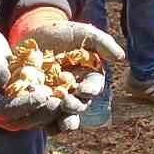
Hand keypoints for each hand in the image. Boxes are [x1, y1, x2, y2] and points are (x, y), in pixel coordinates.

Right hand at [0, 11, 61, 131]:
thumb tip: (3, 80)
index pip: (3, 110)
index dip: (24, 106)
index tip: (43, 97)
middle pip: (16, 120)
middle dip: (38, 114)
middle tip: (58, 104)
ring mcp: (3, 103)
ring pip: (25, 118)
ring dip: (44, 114)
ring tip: (62, 104)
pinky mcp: (13, 98)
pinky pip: (30, 108)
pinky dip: (44, 106)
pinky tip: (61, 99)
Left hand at [11, 8, 125, 131]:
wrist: (32, 33)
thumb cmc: (62, 33)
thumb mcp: (83, 33)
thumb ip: (102, 43)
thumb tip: (121, 57)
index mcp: (88, 78)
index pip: (93, 87)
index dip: (90, 90)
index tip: (84, 89)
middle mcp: (74, 93)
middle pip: (79, 106)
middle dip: (75, 107)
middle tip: (67, 102)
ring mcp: (55, 100)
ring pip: (61, 117)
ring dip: (59, 119)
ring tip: (53, 112)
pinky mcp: (36, 103)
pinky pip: (39, 117)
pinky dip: (39, 121)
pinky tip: (37, 120)